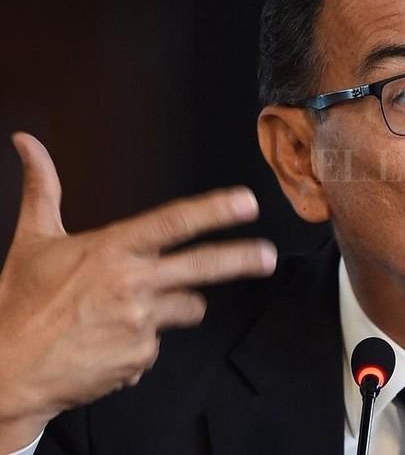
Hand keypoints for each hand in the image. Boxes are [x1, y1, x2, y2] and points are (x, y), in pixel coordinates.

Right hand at [0, 133, 276, 449]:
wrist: (7, 373)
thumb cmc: (18, 303)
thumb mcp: (33, 241)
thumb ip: (43, 188)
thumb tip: (28, 142)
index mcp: (111, 249)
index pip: (172, 222)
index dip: (214, 211)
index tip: (247, 203)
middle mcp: (132, 283)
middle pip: (203, 267)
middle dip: (242, 259)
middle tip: (268, 257)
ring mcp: (139, 323)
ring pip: (187, 307)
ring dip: (173, 308)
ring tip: (125, 313)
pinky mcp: (141, 358)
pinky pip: (158, 343)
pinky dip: (141, 343)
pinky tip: (108, 343)